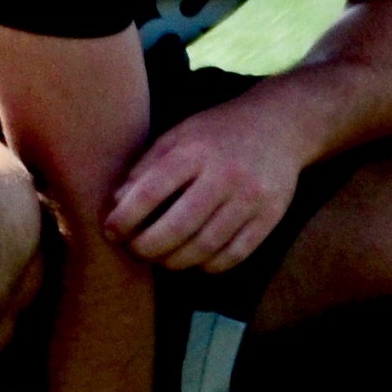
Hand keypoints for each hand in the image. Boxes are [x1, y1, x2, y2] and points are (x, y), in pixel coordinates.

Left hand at [111, 101, 306, 272]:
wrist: (280, 125)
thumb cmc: (218, 133)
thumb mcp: (179, 135)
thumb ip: (147, 167)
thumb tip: (116, 203)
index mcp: (196, 151)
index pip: (152, 191)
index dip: (126, 217)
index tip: (111, 231)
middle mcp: (225, 174)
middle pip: (178, 227)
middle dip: (148, 247)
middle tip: (135, 250)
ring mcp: (250, 198)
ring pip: (205, 247)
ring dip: (175, 261)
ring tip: (161, 258)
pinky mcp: (270, 217)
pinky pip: (234, 254)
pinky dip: (209, 265)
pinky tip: (195, 259)